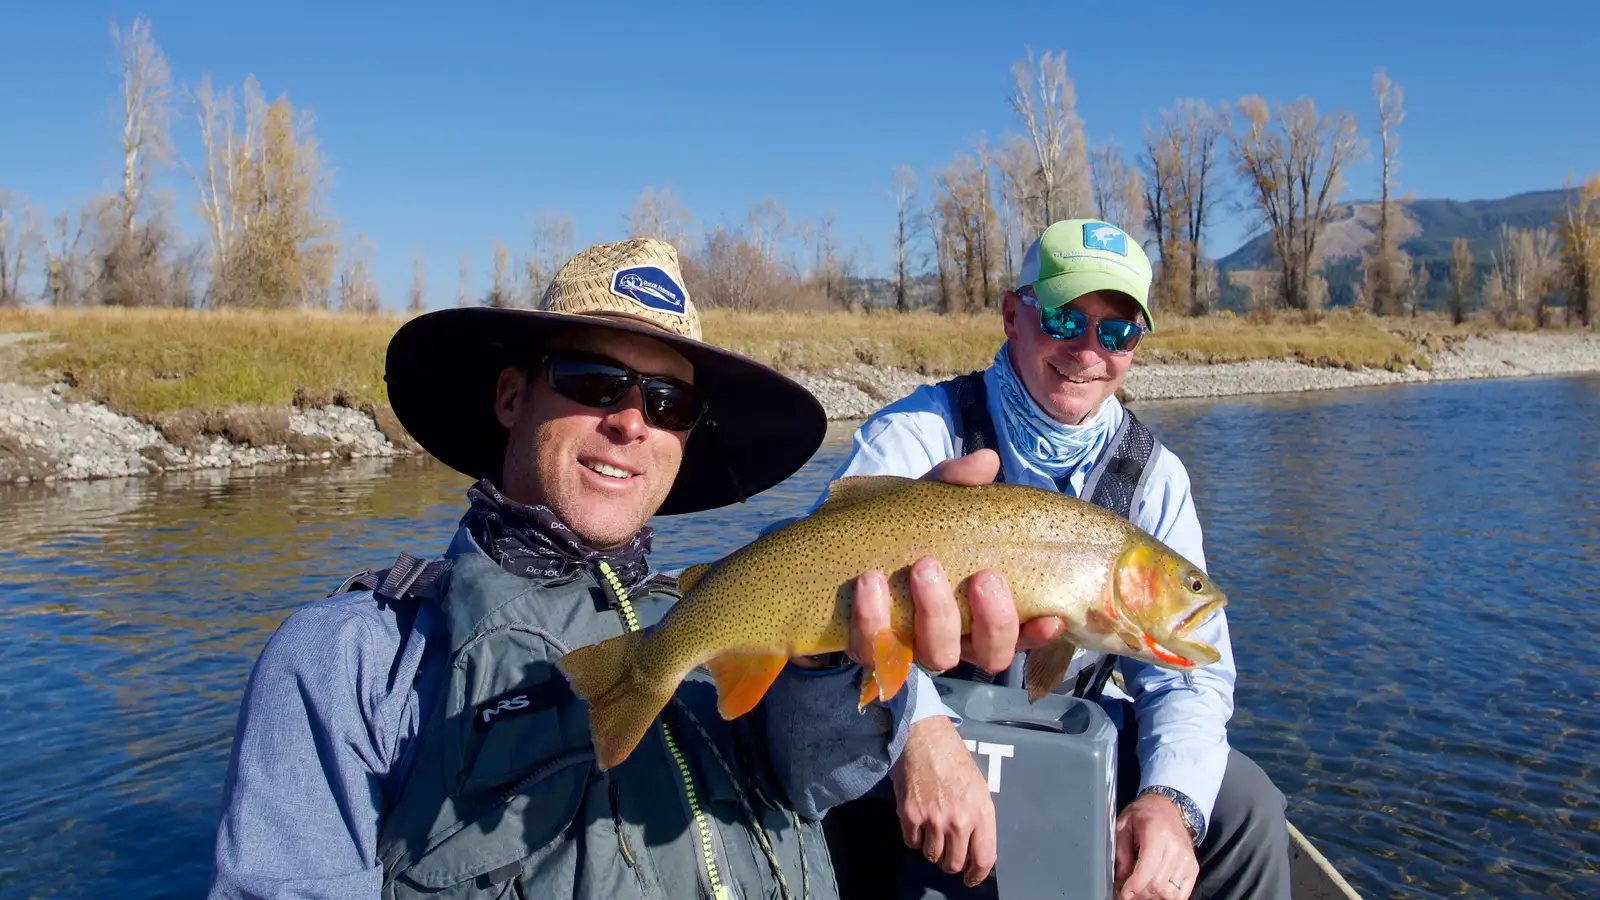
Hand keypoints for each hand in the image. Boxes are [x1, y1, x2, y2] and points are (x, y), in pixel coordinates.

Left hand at [845, 449, 1064, 673]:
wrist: (836, 553)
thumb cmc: (903, 533)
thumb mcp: (929, 504)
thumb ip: (956, 485)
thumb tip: (986, 461)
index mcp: (981, 613)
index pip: (1022, 635)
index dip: (1037, 634)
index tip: (1048, 616)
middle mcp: (956, 639)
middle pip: (990, 654)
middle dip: (991, 619)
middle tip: (980, 576)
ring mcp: (914, 649)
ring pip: (938, 656)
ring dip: (935, 615)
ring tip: (922, 567)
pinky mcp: (870, 650)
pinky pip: (874, 650)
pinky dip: (872, 618)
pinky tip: (868, 581)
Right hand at [892, 716, 995, 886]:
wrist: (925, 738)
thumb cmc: (955, 760)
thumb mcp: (979, 789)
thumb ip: (979, 820)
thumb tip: (973, 850)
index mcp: (982, 812)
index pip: (984, 859)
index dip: (976, 875)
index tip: (970, 878)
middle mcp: (959, 820)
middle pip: (954, 863)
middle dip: (951, 863)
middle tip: (948, 854)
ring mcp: (934, 819)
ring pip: (932, 855)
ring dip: (932, 848)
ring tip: (932, 831)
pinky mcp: (910, 815)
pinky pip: (912, 843)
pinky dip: (914, 837)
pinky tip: (918, 822)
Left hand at [1113, 794, 1199, 899]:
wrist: (1169, 807)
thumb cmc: (1144, 814)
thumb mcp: (1124, 825)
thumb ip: (1121, 851)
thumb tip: (1121, 877)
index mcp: (1157, 835)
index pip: (1147, 869)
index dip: (1134, 886)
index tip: (1123, 893)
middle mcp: (1176, 849)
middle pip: (1158, 885)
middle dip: (1140, 895)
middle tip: (1127, 894)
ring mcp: (1187, 860)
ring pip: (1169, 893)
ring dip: (1152, 898)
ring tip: (1140, 894)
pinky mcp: (1193, 868)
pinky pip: (1182, 894)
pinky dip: (1168, 898)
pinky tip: (1155, 895)